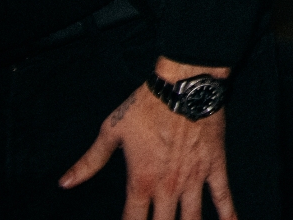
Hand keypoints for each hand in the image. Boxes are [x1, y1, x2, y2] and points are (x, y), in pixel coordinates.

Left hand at [61, 60, 234, 218]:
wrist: (184, 85)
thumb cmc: (146, 105)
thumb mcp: (111, 131)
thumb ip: (90, 161)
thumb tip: (64, 183)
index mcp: (141, 181)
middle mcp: (167, 186)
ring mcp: (194, 178)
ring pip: (192, 218)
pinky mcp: (215, 166)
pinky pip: (223, 195)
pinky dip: (228, 214)